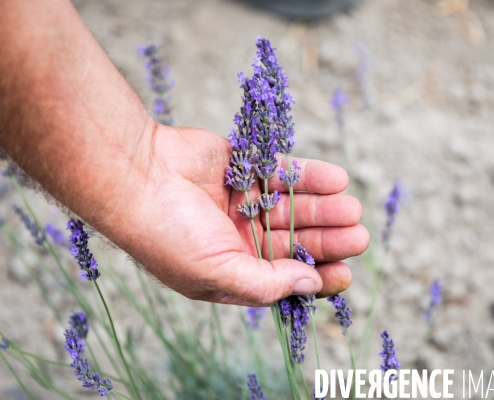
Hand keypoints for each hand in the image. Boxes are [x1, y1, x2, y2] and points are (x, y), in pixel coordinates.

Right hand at [112, 124, 368, 305]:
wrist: (134, 175)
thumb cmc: (168, 233)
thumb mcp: (217, 273)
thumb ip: (266, 283)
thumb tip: (310, 285)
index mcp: (231, 269)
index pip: (284, 279)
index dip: (317, 278)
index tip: (345, 275)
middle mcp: (239, 238)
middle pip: (294, 241)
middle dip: (328, 241)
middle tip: (359, 237)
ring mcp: (241, 202)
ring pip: (292, 207)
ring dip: (324, 208)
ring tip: (353, 208)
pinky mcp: (243, 168)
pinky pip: (282, 173)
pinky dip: (309, 176)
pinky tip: (337, 179)